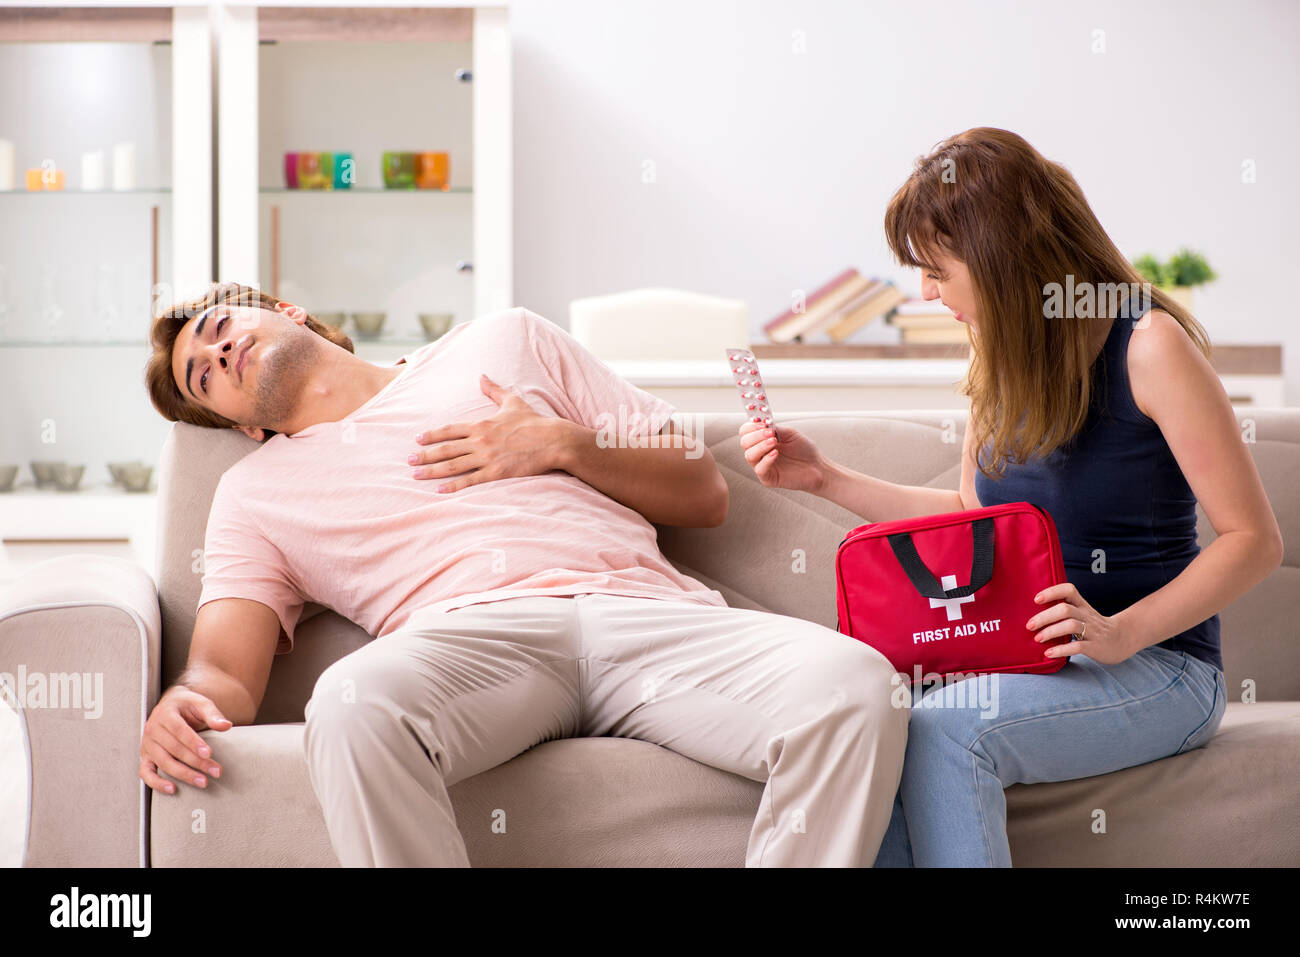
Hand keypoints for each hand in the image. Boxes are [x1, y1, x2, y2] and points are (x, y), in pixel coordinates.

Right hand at [139, 686, 231, 794]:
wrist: (171, 705)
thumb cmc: (187, 706)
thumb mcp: (200, 703)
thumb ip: (212, 714)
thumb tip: (226, 725)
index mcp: (165, 714)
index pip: (179, 730)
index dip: (193, 743)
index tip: (209, 754)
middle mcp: (152, 729)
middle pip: (174, 749)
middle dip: (196, 762)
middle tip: (216, 771)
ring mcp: (147, 745)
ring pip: (164, 762)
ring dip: (184, 774)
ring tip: (203, 782)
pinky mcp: (146, 757)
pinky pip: (146, 773)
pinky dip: (156, 783)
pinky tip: (173, 789)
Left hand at [408, 374, 560, 492]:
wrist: (553, 440)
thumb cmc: (534, 422)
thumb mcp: (513, 402)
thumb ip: (494, 390)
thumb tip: (483, 377)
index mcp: (482, 424)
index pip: (450, 430)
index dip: (432, 435)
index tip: (418, 439)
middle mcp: (480, 441)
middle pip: (446, 449)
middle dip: (425, 455)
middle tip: (409, 460)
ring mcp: (487, 458)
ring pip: (453, 465)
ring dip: (432, 470)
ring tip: (416, 475)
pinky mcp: (496, 473)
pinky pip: (470, 480)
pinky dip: (453, 486)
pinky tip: (440, 490)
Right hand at [738, 420, 826, 492]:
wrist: (817, 466)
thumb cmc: (804, 450)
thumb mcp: (789, 433)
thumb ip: (775, 429)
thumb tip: (763, 423)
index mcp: (762, 440)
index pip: (746, 432)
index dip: (751, 426)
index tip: (761, 422)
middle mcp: (759, 453)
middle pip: (744, 442)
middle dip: (756, 435)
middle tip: (770, 432)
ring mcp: (762, 466)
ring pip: (749, 455)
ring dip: (760, 446)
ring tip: (774, 442)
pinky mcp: (768, 479)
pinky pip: (760, 469)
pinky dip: (766, 460)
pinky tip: (776, 453)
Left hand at [1027, 582, 1133, 663]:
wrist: (1122, 640)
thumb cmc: (1093, 626)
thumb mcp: (1082, 613)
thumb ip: (1064, 610)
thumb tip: (1033, 612)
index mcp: (1082, 605)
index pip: (1069, 590)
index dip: (1052, 592)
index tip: (1036, 599)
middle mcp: (1087, 615)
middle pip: (1065, 610)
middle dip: (1045, 617)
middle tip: (1029, 625)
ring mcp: (1092, 631)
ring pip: (1071, 626)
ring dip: (1051, 632)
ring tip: (1038, 639)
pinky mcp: (1095, 647)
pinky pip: (1078, 646)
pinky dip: (1061, 650)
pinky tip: (1049, 653)